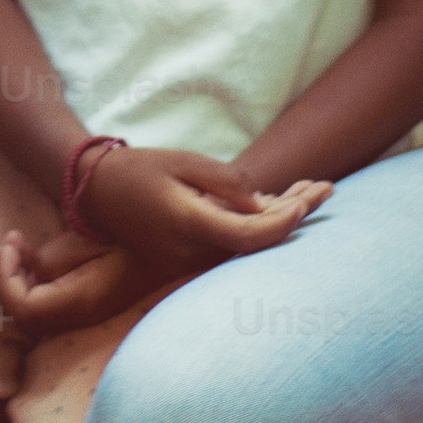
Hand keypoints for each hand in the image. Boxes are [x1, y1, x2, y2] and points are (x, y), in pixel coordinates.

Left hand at [0, 223, 142, 334]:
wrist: (173, 239)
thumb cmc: (132, 233)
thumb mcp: (88, 241)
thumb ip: (53, 260)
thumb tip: (27, 272)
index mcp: (81, 301)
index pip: (24, 309)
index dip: (4, 281)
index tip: (6, 246)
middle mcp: (80, 314)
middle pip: (23, 314)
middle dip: (2, 280)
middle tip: (3, 244)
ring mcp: (83, 311)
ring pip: (32, 308)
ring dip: (13, 277)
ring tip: (13, 242)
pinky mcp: (84, 300)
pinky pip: (46, 298)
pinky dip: (28, 277)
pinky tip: (27, 250)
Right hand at [75, 141, 329, 288]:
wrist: (96, 193)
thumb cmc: (140, 170)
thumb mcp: (184, 162)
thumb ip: (227, 183)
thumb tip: (262, 204)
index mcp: (191, 225)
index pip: (251, 235)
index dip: (286, 220)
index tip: (310, 199)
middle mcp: (193, 252)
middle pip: (257, 242)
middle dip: (296, 214)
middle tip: (327, 187)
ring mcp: (190, 260)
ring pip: (247, 243)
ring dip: (280, 218)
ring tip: (313, 189)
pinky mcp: (189, 258)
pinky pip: (232, 243)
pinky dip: (257, 223)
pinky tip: (281, 202)